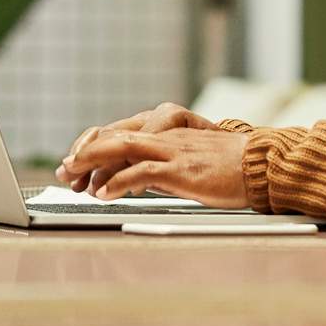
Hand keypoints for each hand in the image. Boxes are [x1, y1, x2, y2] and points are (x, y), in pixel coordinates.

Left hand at [56, 125, 250, 208]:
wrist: (262, 165)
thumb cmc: (231, 167)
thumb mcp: (190, 163)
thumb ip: (164, 167)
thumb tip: (138, 180)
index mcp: (167, 132)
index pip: (121, 133)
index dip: (95, 147)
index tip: (75, 163)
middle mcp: (166, 135)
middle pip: (115, 136)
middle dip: (85, 152)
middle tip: (63, 169)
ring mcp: (172, 150)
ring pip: (122, 147)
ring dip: (93, 162)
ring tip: (73, 176)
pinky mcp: (182, 169)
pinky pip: (142, 171)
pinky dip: (119, 181)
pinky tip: (104, 193)